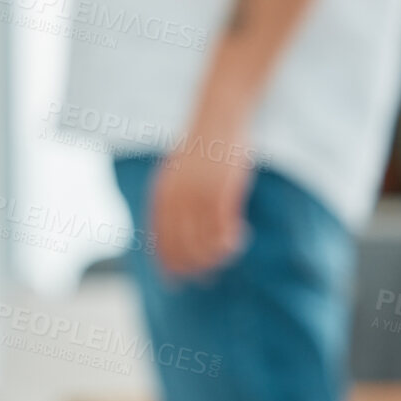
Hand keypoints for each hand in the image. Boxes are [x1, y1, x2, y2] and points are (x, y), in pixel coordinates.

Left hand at [148, 132, 253, 277]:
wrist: (216, 118)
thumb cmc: (199, 149)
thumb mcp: (176, 175)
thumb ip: (172, 201)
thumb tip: (175, 233)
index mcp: (160, 194)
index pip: (159, 240)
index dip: (167, 264)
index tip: (174, 282)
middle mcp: (175, 198)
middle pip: (181, 248)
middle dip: (193, 267)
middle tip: (208, 276)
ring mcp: (198, 195)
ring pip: (204, 243)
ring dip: (216, 255)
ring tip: (227, 253)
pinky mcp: (222, 192)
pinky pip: (224, 229)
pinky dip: (231, 239)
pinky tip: (241, 236)